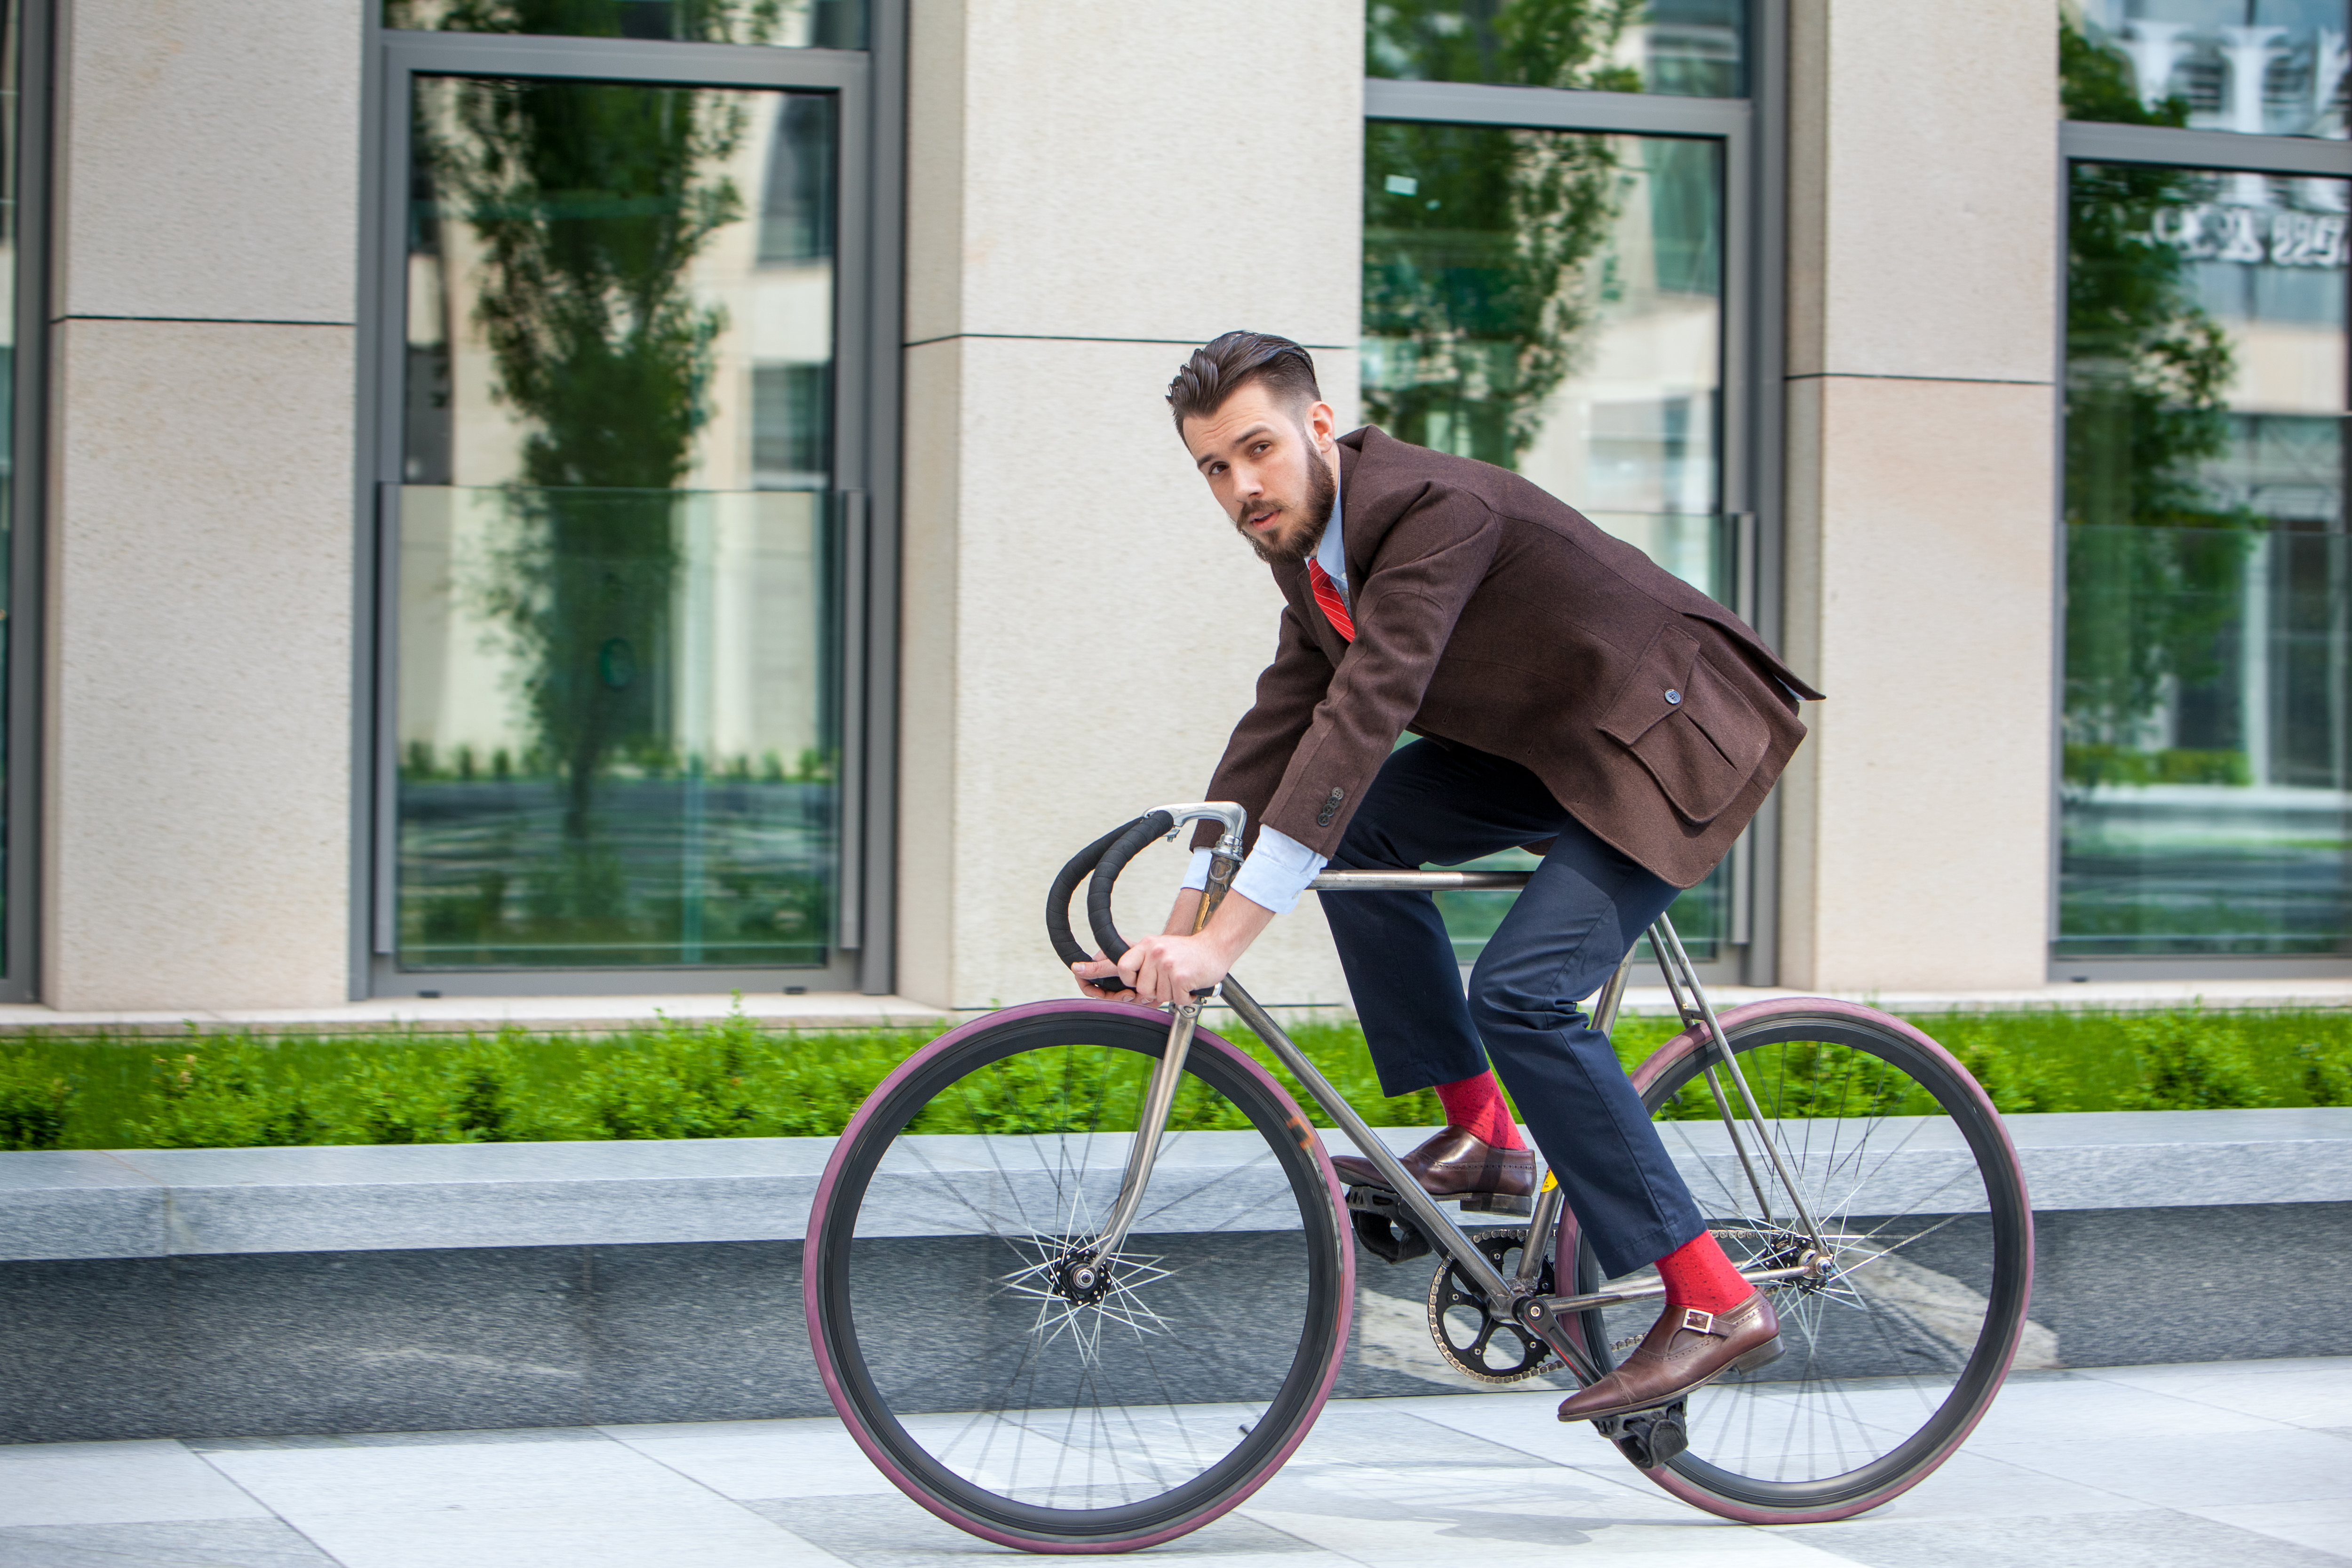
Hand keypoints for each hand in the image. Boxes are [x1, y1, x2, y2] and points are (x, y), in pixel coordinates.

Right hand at [1070, 954, 1156, 1004]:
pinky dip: (1139, 1002)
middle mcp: (1110, 972)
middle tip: (1129, 995)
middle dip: (1116, 998)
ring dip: (1130, 1001)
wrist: (1164, 960)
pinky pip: (1129, 1002)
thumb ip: (1098, 968)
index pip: (1085, 980)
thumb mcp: (1119, 962)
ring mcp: (1121, 981)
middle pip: (1102, 994)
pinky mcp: (1132, 989)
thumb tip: (1075, 968)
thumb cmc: (1144, 953)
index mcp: (1102, 961)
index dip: (1092, 990)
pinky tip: (1147, 997)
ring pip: (1116, 1001)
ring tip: (1142, 995)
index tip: (1102, 994)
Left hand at [1113, 930, 1234, 1006]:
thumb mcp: (1161, 948)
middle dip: (1157, 991)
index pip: (1123, 967)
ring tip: (1183, 980)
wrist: (1216, 946)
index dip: (1131, 980)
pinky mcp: (1181, 977)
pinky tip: (1191, 986)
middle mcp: (1156, 953)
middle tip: (1170, 981)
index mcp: (1147, 945)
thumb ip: (1146, 963)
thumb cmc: (1190, 952)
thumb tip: (1134, 987)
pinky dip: (1186, 997)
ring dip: (1174, 994)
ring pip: (1161, 996)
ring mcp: (1168, 964)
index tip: (1141, 980)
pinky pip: (1177, 1000)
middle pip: (1143, 989)